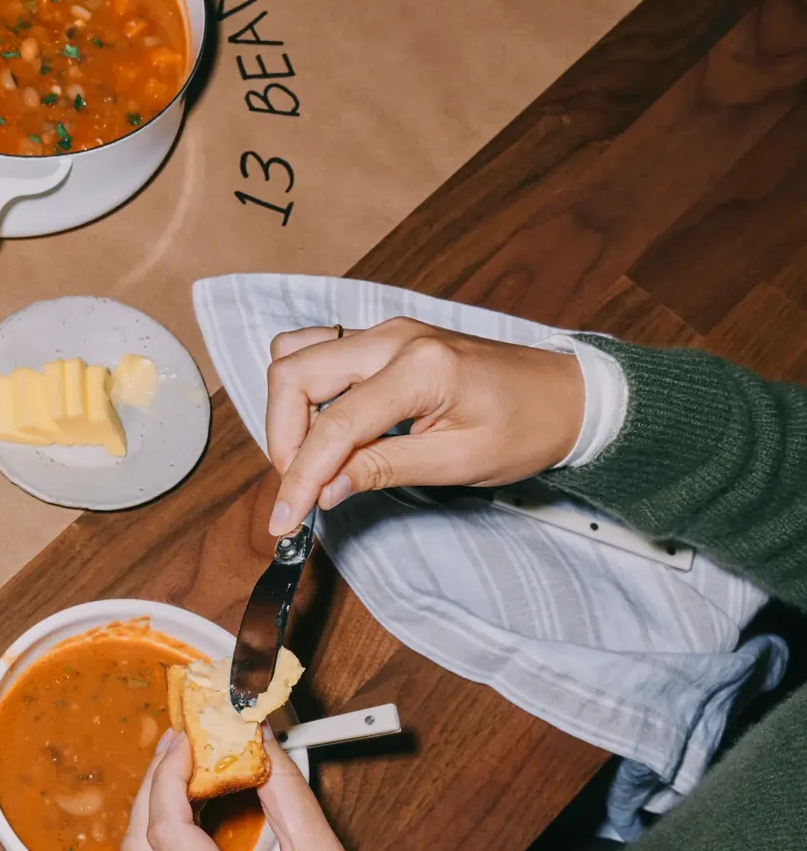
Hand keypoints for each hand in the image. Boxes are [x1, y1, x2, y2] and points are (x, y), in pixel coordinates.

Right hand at [263, 318, 586, 535]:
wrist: (568, 395)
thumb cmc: (528, 428)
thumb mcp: (461, 462)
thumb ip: (384, 468)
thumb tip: (323, 489)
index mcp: (421, 368)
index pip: (334, 424)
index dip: (300, 475)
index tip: (286, 518)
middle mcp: (394, 338)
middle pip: (294, 372)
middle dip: (282, 436)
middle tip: (298, 485)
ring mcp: (385, 332)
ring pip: (296, 355)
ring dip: (287, 409)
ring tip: (309, 457)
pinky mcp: (382, 339)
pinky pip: (317, 352)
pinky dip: (304, 392)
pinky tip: (324, 429)